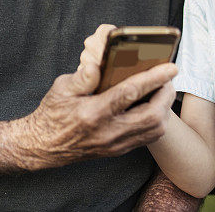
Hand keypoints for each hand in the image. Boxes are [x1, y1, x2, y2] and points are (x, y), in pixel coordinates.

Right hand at [16, 24, 177, 169]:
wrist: (43, 146)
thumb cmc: (53, 114)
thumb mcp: (61, 89)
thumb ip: (82, 77)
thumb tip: (97, 64)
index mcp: (93, 113)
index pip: (130, 93)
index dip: (153, 78)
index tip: (170, 67)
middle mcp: (108, 132)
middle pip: (152, 115)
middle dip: (166, 94)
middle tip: (168, 77)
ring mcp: (115, 144)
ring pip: (154, 129)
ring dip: (164, 108)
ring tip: (163, 89)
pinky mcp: (118, 150)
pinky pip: (147, 137)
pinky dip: (157, 120)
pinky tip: (154, 106)